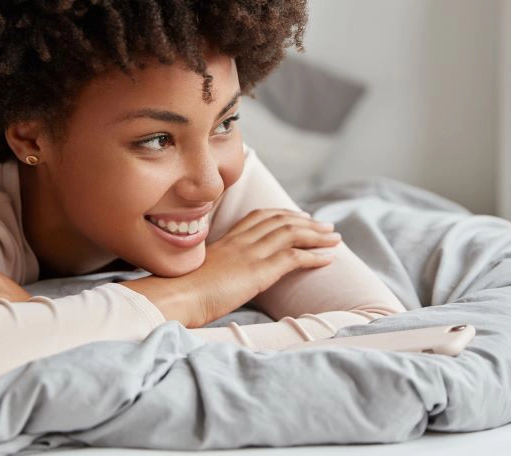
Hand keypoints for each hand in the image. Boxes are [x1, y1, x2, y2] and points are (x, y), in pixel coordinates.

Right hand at [184, 209, 340, 325]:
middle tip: (326, 226)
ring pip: (291, 234)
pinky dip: (314, 256)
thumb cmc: (181, 292)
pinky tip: (328, 259)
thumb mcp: (198, 272)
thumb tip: (218, 279)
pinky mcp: (258, 271)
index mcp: (227, 240)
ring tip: (335, 238)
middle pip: (281, 220)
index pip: (260, 216)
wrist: (175, 297)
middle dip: (307, 221)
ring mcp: (250, 254)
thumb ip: (214, 269)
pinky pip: (293, 257)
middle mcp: (241, 241)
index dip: (283, 214)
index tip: (300, 217)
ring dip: (317, 235)